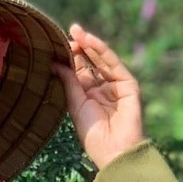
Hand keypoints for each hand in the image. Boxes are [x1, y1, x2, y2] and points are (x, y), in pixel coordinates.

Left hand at [53, 23, 144, 171]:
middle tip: (69, 32)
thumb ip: (68, 81)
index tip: (58, 44)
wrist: (114, 149)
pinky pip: (113, 63)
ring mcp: (116, 85)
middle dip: (80, 47)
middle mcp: (102, 88)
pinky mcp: (128, 84)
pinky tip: (90, 41)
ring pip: (101, 60)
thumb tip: (55, 62)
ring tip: (76, 31)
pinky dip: (102, 50)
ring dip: (90, 44)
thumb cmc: (93, 133)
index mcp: (88, 95)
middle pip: (90, 62)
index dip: (70, 57)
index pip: (79, 70)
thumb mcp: (75, 104)